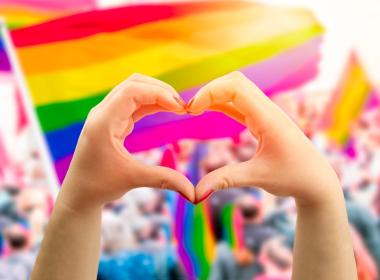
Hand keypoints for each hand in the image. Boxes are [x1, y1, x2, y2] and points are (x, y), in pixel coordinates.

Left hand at [60, 74, 194, 210]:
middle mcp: (103, 113)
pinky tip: (166, 110)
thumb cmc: (100, 186)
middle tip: (182, 106)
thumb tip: (194, 193)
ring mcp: (106, 115)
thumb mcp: (133, 180)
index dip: (159, 94)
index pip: (132, 91)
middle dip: (160, 90)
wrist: (79, 193)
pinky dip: (151, 104)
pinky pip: (133, 104)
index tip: (181, 108)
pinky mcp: (112, 121)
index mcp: (103, 121)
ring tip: (178, 108)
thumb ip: (165, 180)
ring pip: (134, 91)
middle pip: (134, 84)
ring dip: (156, 95)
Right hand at [187, 71, 340, 205]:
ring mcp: (266, 113)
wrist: (316, 180)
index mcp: (269, 118)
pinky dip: (221, 103)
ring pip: (237, 90)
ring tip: (193, 110)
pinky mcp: (262, 121)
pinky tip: (207, 110)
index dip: (210, 92)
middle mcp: (268, 109)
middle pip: (235, 82)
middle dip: (210, 89)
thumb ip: (226, 180)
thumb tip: (195, 194)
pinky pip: (239, 104)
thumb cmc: (294, 177)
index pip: (236, 88)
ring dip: (214, 94)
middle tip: (189, 109)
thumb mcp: (258, 177)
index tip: (191, 110)